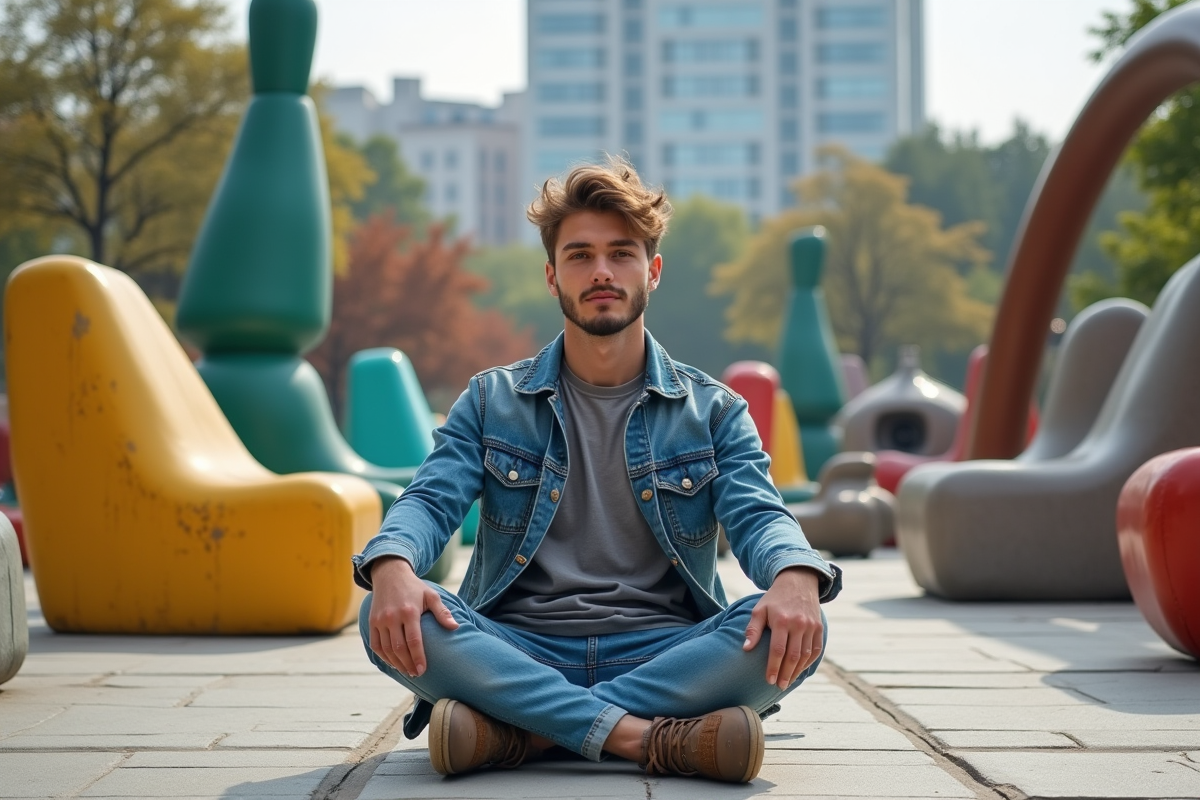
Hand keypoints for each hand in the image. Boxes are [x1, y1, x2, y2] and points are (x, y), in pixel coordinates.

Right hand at [368, 557, 458, 677]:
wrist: (390, 574)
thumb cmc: (414, 587)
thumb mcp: (431, 595)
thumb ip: (442, 612)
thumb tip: (455, 627)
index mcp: (409, 612)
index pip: (413, 641)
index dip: (418, 658)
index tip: (422, 670)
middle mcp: (392, 617)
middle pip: (399, 648)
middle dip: (407, 664)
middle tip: (416, 674)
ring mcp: (380, 620)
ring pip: (386, 649)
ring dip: (396, 663)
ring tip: (406, 671)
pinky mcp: (372, 622)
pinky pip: (375, 645)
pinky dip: (383, 657)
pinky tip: (393, 662)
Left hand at [742, 567, 823, 689]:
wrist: (798, 582)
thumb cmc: (774, 598)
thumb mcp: (760, 609)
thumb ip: (753, 629)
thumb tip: (746, 649)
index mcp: (782, 620)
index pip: (777, 650)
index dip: (773, 667)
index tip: (769, 680)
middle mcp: (799, 624)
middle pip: (793, 656)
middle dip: (786, 674)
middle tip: (779, 686)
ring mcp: (811, 626)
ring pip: (805, 655)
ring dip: (797, 671)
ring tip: (788, 681)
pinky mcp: (819, 628)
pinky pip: (815, 650)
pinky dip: (808, 662)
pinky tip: (800, 670)